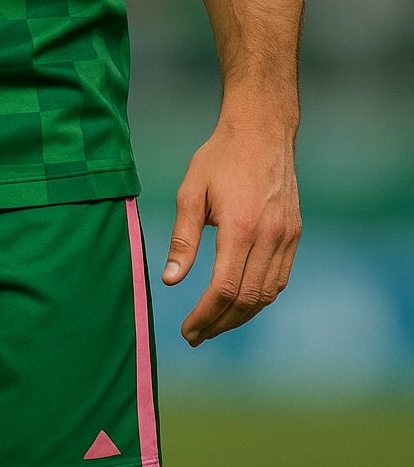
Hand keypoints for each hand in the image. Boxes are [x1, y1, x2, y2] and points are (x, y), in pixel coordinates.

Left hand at [161, 109, 300, 345]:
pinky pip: (279, 279)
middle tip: (196, 335)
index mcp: (240, 227)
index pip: (224, 288)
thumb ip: (183, 238)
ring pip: (266, 294)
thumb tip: (171, 280)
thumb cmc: (220, 157)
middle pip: (246, 299)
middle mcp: (269, 236)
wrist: (261, 130)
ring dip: (240, 316)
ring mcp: (287, 237)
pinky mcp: (295, 234)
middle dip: (219, 323)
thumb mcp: (191, 191)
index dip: (205, 316)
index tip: (187, 331)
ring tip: (214, 324)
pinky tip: (239, 302)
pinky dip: (260, 297)